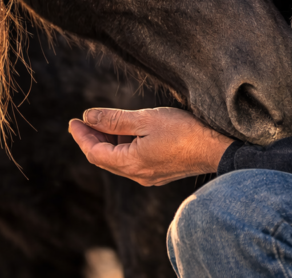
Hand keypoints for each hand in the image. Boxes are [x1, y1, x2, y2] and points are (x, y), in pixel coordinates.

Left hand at [68, 107, 234, 186]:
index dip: (82, 137)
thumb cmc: (183, 131)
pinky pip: (132, 160)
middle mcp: (138, 174)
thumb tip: (88, 117)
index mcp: (131, 164)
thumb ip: (113, 120)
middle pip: (104, 159)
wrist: (217, 148)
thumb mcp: (143, 119)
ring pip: (118, 159)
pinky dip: (123, 145)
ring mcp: (150, 175)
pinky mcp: (161, 171)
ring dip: (108, 141)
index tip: (73, 121)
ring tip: (104, 121)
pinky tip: (127, 131)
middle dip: (91, 139)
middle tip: (82, 121)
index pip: (95, 153)